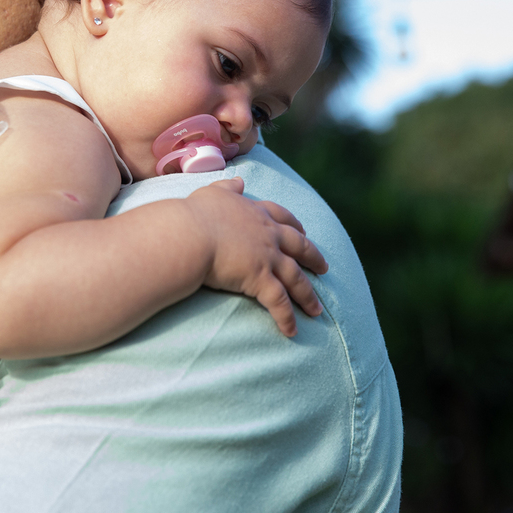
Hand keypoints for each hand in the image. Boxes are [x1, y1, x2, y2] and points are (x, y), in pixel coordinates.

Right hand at [186, 178, 327, 336]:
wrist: (189, 234)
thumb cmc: (194, 214)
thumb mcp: (212, 193)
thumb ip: (227, 187)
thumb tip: (239, 180)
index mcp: (255, 213)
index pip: (282, 217)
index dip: (295, 226)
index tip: (304, 232)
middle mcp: (267, 235)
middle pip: (299, 247)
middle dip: (314, 258)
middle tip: (324, 268)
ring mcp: (266, 257)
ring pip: (295, 278)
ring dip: (307, 296)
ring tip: (316, 311)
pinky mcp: (260, 279)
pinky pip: (278, 302)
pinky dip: (286, 317)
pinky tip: (291, 331)